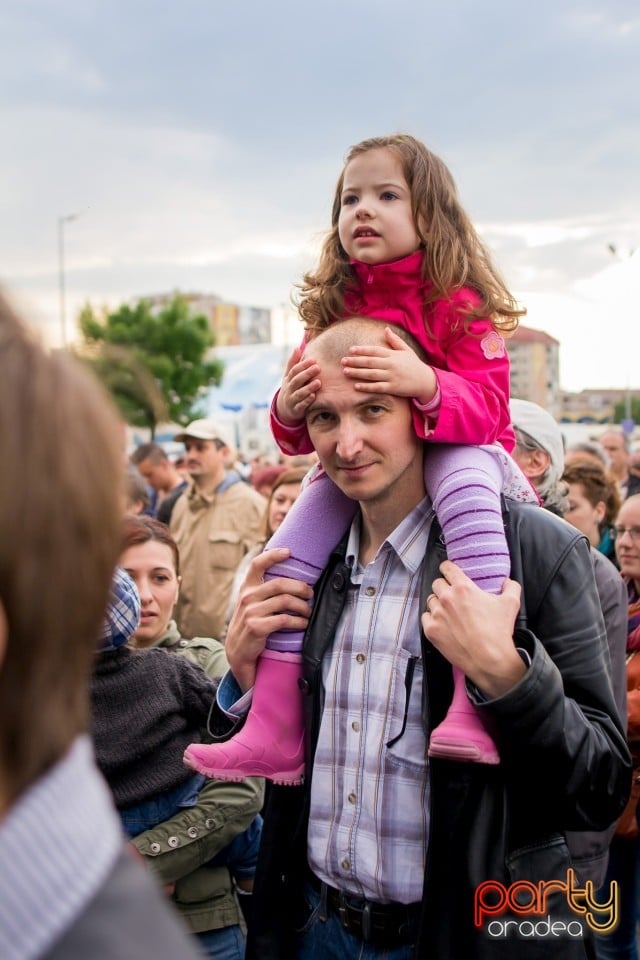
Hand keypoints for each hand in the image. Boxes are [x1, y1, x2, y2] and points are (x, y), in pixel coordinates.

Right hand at [225, 548, 312, 691]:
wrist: (238, 652)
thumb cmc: (252, 623)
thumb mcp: (251, 603)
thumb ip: (264, 590)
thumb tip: (292, 577)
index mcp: (247, 588)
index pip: (257, 564)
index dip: (273, 555)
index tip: (289, 552)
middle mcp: (247, 597)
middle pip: (280, 584)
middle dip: (300, 587)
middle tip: (310, 593)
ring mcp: (251, 612)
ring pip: (285, 601)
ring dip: (303, 607)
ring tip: (308, 611)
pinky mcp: (257, 627)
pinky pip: (284, 619)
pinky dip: (299, 621)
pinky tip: (303, 623)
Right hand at [276, 346, 321, 424]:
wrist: (285, 408)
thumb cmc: (291, 387)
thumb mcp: (290, 376)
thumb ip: (294, 363)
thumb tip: (297, 348)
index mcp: (288, 379)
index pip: (294, 370)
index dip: (303, 365)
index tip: (313, 359)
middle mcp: (289, 389)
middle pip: (297, 380)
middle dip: (306, 374)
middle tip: (318, 368)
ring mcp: (291, 399)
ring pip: (299, 393)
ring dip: (308, 388)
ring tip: (318, 382)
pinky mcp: (296, 410)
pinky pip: (301, 406)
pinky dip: (306, 401)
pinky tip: (313, 396)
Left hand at [341, 326, 436, 402]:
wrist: (426, 381)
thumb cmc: (414, 365)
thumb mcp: (406, 350)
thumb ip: (395, 340)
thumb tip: (385, 329)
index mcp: (393, 355)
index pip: (375, 351)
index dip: (362, 350)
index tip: (351, 350)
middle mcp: (391, 365)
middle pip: (370, 362)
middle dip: (355, 361)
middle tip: (343, 360)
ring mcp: (392, 377)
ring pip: (371, 374)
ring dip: (357, 373)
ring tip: (345, 371)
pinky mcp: (393, 388)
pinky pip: (377, 387)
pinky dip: (366, 387)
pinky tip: (356, 386)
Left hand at [421, 561, 524, 697]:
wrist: (489, 659)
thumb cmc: (498, 631)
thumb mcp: (511, 604)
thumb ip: (511, 586)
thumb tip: (508, 581)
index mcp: (463, 588)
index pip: (447, 568)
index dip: (447, 568)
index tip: (448, 571)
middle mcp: (447, 598)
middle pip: (437, 583)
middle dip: (444, 587)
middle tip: (452, 596)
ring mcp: (437, 614)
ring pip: (430, 600)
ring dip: (438, 603)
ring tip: (448, 612)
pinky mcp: (431, 630)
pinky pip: (425, 617)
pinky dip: (431, 619)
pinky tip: (441, 623)